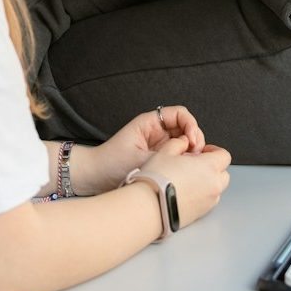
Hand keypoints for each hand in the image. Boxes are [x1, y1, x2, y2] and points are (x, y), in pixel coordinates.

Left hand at [73, 105, 205, 194]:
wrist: (95, 176)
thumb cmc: (111, 163)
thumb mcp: (139, 157)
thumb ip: (165, 155)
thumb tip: (190, 154)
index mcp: (150, 122)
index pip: (180, 114)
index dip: (191, 125)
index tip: (192, 141)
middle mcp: (157, 131)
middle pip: (186, 127)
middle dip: (195, 138)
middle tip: (195, 154)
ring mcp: (160, 145)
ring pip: (185, 142)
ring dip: (192, 151)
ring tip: (192, 163)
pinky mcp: (160, 158)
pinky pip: (179, 155)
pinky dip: (186, 161)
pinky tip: (186, 170)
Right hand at [137, 137, 231, 231]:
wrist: (151, 207)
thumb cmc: (158, 180)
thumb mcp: (165, 152)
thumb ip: (178, 143)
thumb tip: (183, 141)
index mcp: (209, 166)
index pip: (224, 155)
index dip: (214, 151)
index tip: (203, 151)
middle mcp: (213, 185)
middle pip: (223, 173)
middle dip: (212, 168)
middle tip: (196, 165)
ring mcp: (209, 202)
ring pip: (216, 188)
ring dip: (208, 182)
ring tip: (188, 180)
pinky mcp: (202, 214)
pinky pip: (208, 201)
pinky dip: (201, 195)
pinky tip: (185, 192)